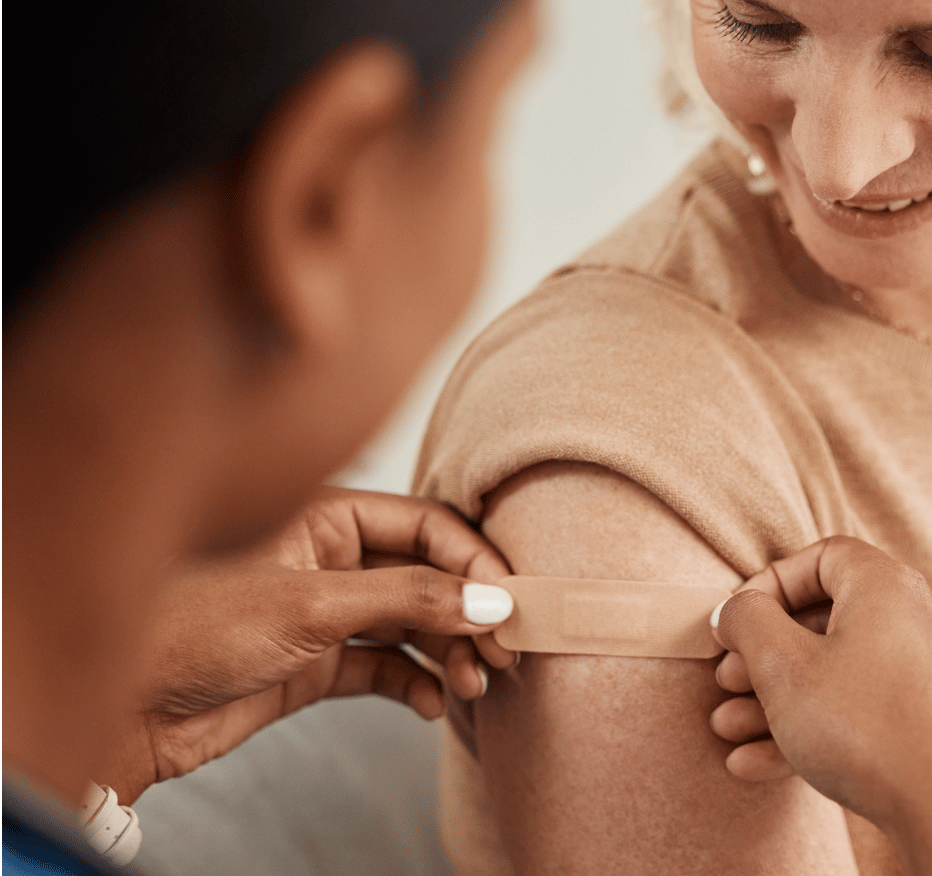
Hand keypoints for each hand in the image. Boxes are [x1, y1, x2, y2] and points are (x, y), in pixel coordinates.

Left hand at [98, 487, 514, 802]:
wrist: (123, 712)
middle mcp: (331, 557)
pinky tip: (434, 704)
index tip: (511, 599)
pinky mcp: (317, 663)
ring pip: (413, 622)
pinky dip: (416, 683)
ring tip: (474, 682)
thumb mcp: (311, 606)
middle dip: (469, 611)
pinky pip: (387, 666)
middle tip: (504, 651)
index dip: (474, 559)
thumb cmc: (192, 631)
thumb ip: (407, 598)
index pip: (426, 524)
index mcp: (325, 515)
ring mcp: (326, 612)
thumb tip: (489, 599)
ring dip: (450, 651)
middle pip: (427, 574)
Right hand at [709, 536, 931, 875]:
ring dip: (777, 699)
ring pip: (838, 673)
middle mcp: (916, 618)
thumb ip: (748, 622)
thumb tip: (736, 609)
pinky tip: (757, 764)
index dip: (769, 584)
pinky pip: (863, 710)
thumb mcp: (785, 666)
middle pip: (825, 620)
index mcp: (886, 585)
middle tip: (728, 681)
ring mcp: (929, 672)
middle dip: (764, 654)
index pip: (820, 557)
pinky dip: (814, 728)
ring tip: (730, 729)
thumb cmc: (868, 727)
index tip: (735, 621)